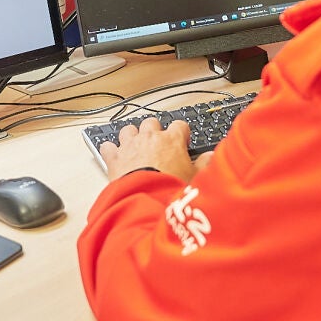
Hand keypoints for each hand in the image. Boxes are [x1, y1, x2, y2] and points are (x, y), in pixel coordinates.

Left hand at [98, 118, 213, 182]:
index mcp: (172, 140)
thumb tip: (212, 157)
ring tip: (135, 146)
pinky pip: (108, 146)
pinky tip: (113, 155)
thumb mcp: (195, 177)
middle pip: (151, 122)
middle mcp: (150, 137)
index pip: (179, 125)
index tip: (181, 141)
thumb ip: (204, 164)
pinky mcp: (114, 158)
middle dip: (154, 131)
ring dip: (131, 136)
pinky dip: (110, 149)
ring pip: (128, 129)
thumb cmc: (171, 187)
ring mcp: (130, 145)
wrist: (146, 198)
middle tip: (157, 143)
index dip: (181, 133)